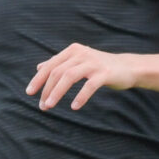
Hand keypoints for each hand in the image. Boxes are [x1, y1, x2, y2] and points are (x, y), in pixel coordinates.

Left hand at [28, 44, 158, 110]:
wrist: (128, 68)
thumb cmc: (100, 67)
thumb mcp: (79, 62)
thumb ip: (60, 63)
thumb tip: (39, 67)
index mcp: (73, 51)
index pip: (50, 65)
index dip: (38, 79)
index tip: (30, 93)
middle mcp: (81, 54)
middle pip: (57, 72)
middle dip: (47, 89)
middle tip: (42, 106)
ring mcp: (93, 63)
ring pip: (69, 77)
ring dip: (57, 92)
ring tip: (50, 106)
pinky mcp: (104, 73)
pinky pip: (89, 85)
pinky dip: (80, 96)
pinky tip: (74, 107)